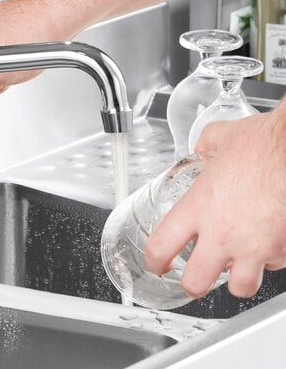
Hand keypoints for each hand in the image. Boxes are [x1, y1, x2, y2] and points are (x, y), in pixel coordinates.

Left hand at [145, 104, 285, 298]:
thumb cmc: (263, 145)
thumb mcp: (219, 138)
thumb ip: (203, 148)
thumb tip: (201, 150)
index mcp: (197, 206)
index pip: (161, 246)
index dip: (154, 261)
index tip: (157, 263)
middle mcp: (221, 232)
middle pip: (196, 283)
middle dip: (193, 284)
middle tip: (195, 277)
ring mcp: (253, 246)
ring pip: (240, 288)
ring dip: (237, 280)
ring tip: (235, 266)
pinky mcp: (281, 251)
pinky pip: (272, 266)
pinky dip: (268, 260)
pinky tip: (265, 243)